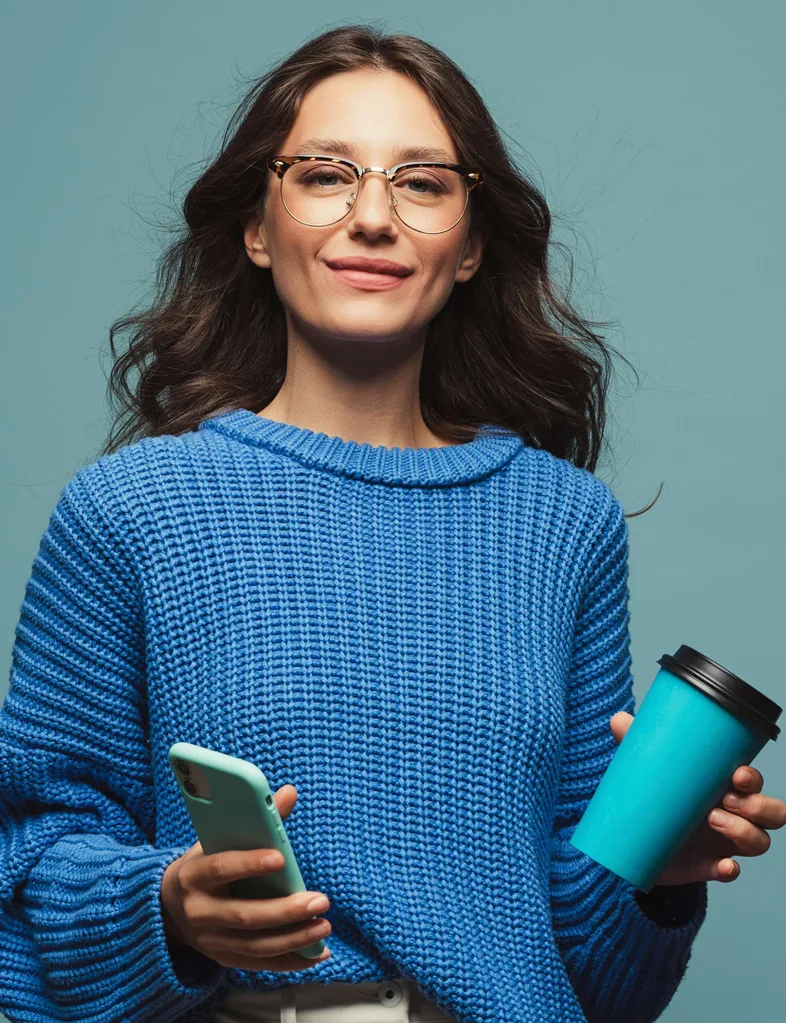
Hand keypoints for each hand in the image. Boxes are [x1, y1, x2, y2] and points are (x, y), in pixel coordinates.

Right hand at [160, 784, 331, 970]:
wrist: (168, 905)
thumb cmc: (203, 864)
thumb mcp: (217, 839)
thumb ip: (256, 820)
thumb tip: (289, 792)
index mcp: (193, 874)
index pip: (221, 868)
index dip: (249, 863)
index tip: (280, 858)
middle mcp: (199, 912)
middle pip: (245, 916)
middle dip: (285, 911)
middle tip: (320, 901)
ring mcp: (210, 940)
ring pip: (255, 946)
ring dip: (294, 939)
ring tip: (324, 926)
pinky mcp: (223, 958)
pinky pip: (260, 964)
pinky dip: (291, 961)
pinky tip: (318, 952)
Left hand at [610, 712, 785, 885]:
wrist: (633, 839)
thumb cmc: (652, 797)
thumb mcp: (646, 769)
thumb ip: (635, 743)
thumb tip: (618, 719)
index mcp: (721, 786)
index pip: (753, 782)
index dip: (753, 779)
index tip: (736, 774)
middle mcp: (731, 814)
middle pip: (772, 813)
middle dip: (758, 806)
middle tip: (725, 800)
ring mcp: (723, 843)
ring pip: (759, 842)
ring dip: (745, 832)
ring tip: (714, 821)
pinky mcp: (709, 867)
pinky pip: (731, 872)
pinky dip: (731, 870)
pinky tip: (724, 867)